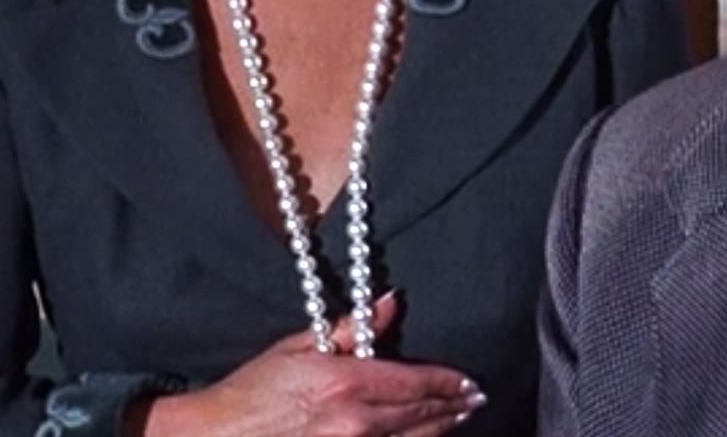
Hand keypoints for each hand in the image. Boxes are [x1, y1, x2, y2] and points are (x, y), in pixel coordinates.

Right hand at [134, 293, 485, 436]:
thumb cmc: (251, 391)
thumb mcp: (299, 348)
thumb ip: (350, 329)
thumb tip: (390, 302)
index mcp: (348, 382)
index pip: (416, 382)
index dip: (447, 382)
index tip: (468, 381)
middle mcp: (357, 422)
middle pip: (422, 416)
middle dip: (452, 407)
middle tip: (474, 400)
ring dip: (438, 430)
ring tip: (456, 419)